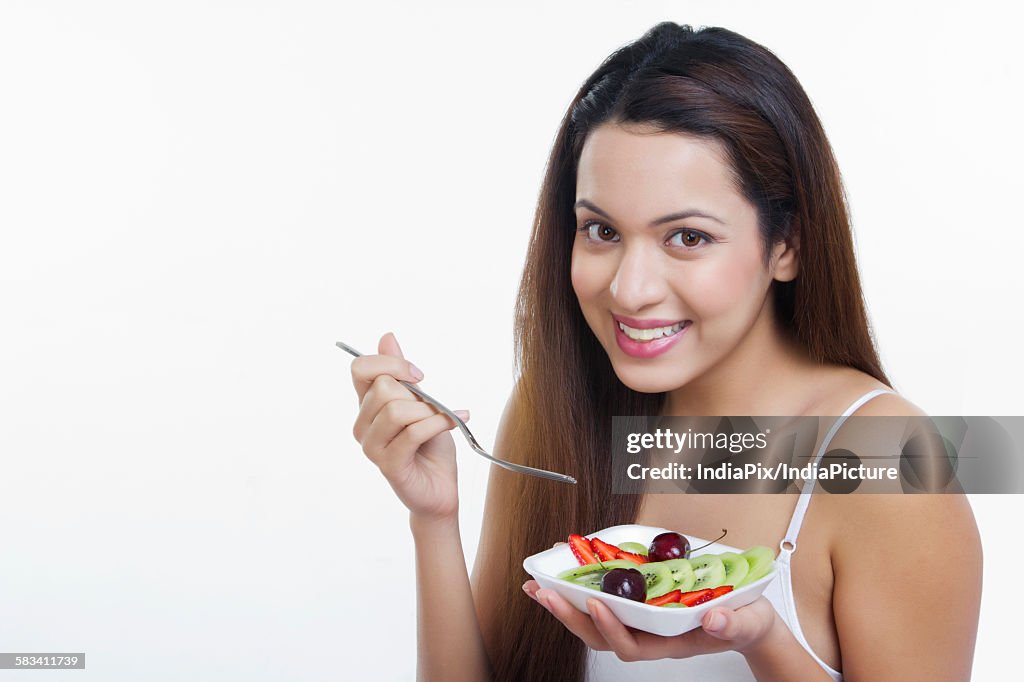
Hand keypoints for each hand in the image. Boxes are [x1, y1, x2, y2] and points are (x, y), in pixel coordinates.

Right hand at [350, 331, 468, 520]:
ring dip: (429, 412)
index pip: (359, 369)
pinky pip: (414, 432)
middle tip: (434, 408)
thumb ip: (402, 374)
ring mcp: (372, 447)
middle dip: (416, 394)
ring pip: (396, 410)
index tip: (418, 375)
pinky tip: (456, 421)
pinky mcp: (388, 464)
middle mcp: (363, 425)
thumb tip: (387, 337)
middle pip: (383, 388)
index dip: (390, 363)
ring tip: (443, 420)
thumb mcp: (420, 402)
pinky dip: (440, 423)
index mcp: (367, 406)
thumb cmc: (430, 446)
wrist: (440, 488)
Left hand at [522, 580, 776, 661]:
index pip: (633, 645)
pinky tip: (564, 568)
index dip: (611, 628)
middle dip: (570, 615)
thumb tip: (713, 620)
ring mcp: (641, 619)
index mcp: (670, 642)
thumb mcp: (747, 621)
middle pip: (601, 634)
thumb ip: (731, 623)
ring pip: (595, 619)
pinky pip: (603, 597)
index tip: (597, 603)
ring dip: (565, 602)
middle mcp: (649, 634)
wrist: (749, 619)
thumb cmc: (746, 621)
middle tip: (544, 592)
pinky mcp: (638, 601)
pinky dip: (580, 584)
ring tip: (539, 585)